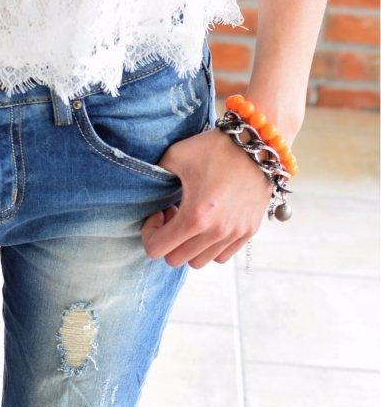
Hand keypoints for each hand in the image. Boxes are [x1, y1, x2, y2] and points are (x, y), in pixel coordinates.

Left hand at [141, 126, 273, 268]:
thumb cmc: (216, 148)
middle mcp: (216, 232)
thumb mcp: (175, 155)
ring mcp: (234, 234)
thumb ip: (156, 176)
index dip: (149, 234)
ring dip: (189, 246)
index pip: (156, 249)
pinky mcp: (248, 232)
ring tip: (193, 221)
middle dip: (168, 241)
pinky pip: (221, 256)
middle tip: (173, 216)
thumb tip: (147, 191)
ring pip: (199, 262)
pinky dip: (210, 247)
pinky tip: (210, 224)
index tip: (158, 214)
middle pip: (176, 260)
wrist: (259, 144)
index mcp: (195, 216)